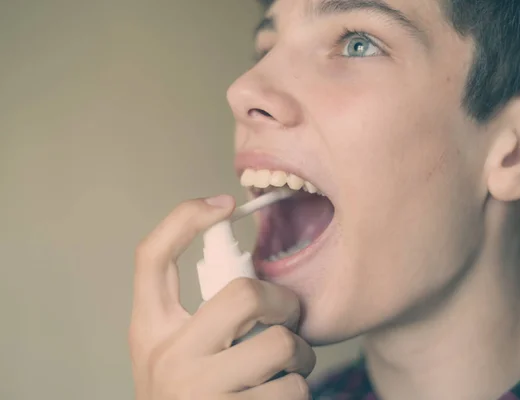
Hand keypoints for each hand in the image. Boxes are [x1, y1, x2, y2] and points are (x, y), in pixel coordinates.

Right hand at [129, 196, 315, 398]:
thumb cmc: (191, 397)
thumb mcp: (177, 355)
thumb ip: (200, 316)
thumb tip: (250, 271)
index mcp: (151, 333)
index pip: (151, 257)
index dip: (184, 219)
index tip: (224, 204)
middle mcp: (168, 360)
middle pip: (243, 294)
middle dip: (282, 301)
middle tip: (288, 318)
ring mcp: (199, 394)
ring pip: (282, 345)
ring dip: (300, 357)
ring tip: (287, 370)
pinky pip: (294, 389)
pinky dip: (299, 392)